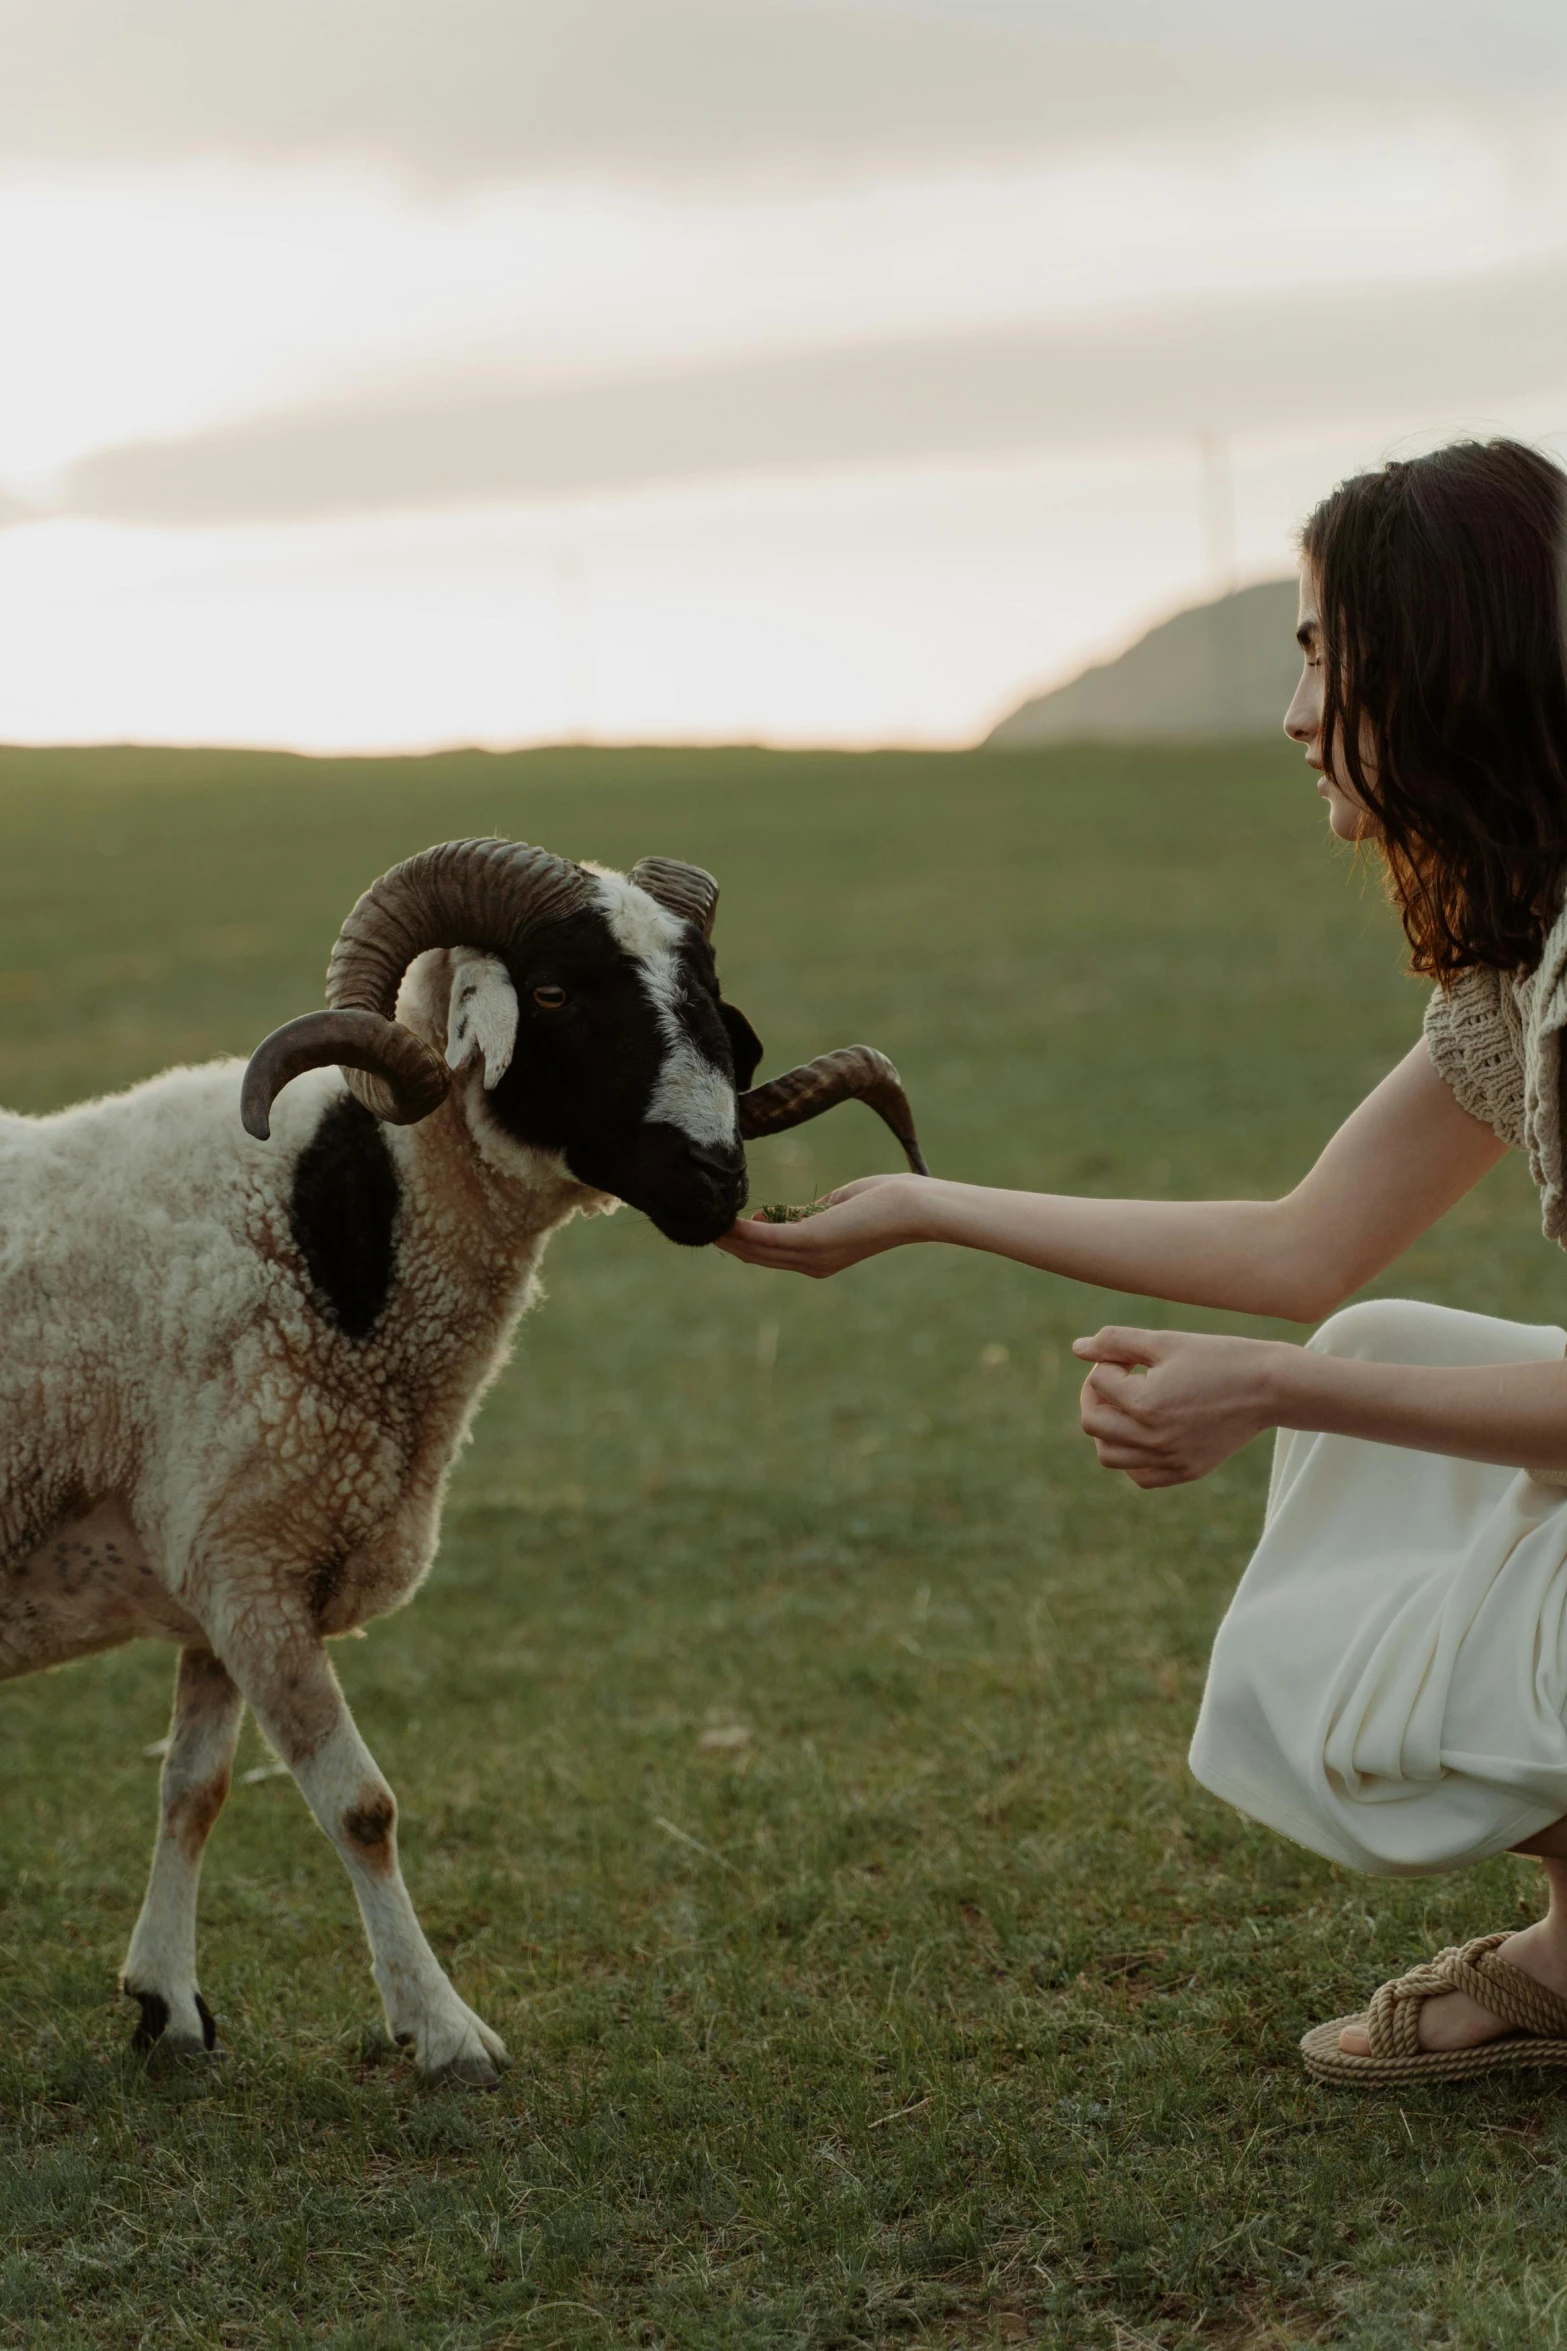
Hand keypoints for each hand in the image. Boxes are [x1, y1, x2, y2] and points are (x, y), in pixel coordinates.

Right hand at [714, 1173, 931, 1277]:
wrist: (914, 1207)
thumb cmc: (885, 1201)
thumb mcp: (838, 1207)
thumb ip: (808, 1213)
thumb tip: (778, 1215)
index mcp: (819, 1259)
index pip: (769, 1255)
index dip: (741, 1242)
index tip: (718, 1224)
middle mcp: (811, 1264)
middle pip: (755, 1257)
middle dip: (727, 1241)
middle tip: (699, 1223)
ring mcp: (810, 1255)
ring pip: (755, 1250)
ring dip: (727, 1236)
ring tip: (703, 1220)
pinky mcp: (811, 1239)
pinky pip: (766, 1237)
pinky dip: (743, 1230)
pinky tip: (725, 1219)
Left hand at [1073, 1325, 1285, 1487]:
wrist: (1270, 1387)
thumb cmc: (1219, 1357)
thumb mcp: (1165, 1341)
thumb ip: (1116, 1342)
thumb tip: (1077, 1348)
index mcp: (1145, 1404)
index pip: (1098, 1382)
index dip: (1108, 1361)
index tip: (1133, 1355)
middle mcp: (1154, 1439)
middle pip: (1092, 1423)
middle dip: (1095, 1395)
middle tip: (1116, 1377)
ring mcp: (1170, 1459)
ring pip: (1109, 1456)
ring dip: (1106, 1429)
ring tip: (1125, 1406)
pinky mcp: (1186, 1470)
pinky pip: (1140, 1476)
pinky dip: (1131, 1457)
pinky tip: (1144, 1432)